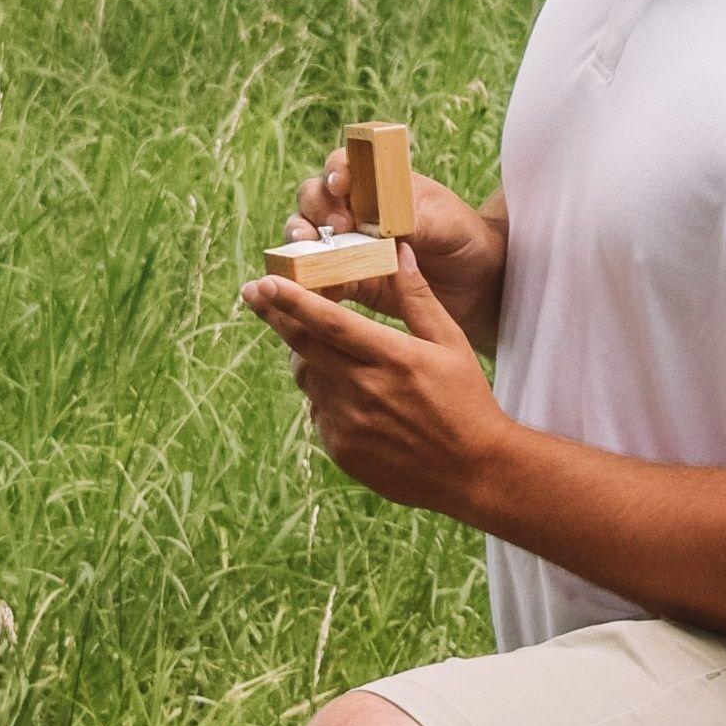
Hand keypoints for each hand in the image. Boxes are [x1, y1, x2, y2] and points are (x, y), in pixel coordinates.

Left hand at [245, 248, 514, 525]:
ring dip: (304, 355)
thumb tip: (401, 253)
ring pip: (306, 377)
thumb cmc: (466, 401)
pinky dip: (322, 393)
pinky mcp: (341, 450)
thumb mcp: (452, 344)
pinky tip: (347, 391)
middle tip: (253, 292)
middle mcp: (365, 391)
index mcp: (394, 359)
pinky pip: (317, 411)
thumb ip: (419, 298)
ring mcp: (349, 424)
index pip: (331, 323)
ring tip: (317, 344)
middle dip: (274, 315)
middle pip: (302, 346)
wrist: (473, 472)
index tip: (263, 282)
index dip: (292, 301)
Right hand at [291, 133, 507, 347]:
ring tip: (307, 252)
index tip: (341, 185)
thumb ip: (416, 220)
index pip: (343, 165)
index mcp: (378, 184)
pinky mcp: (346, 280)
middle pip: (314, 197)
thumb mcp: (448, 224)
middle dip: (316, 208)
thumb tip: (387, 223)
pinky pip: (317, 278)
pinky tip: (313, 287)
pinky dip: (309, 280)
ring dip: (300, 240)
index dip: (335, 171)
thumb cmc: (463, 239)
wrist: (475, 285)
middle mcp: (354, 210)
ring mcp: (346, 245)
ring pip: (306, 235)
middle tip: (338, 227)